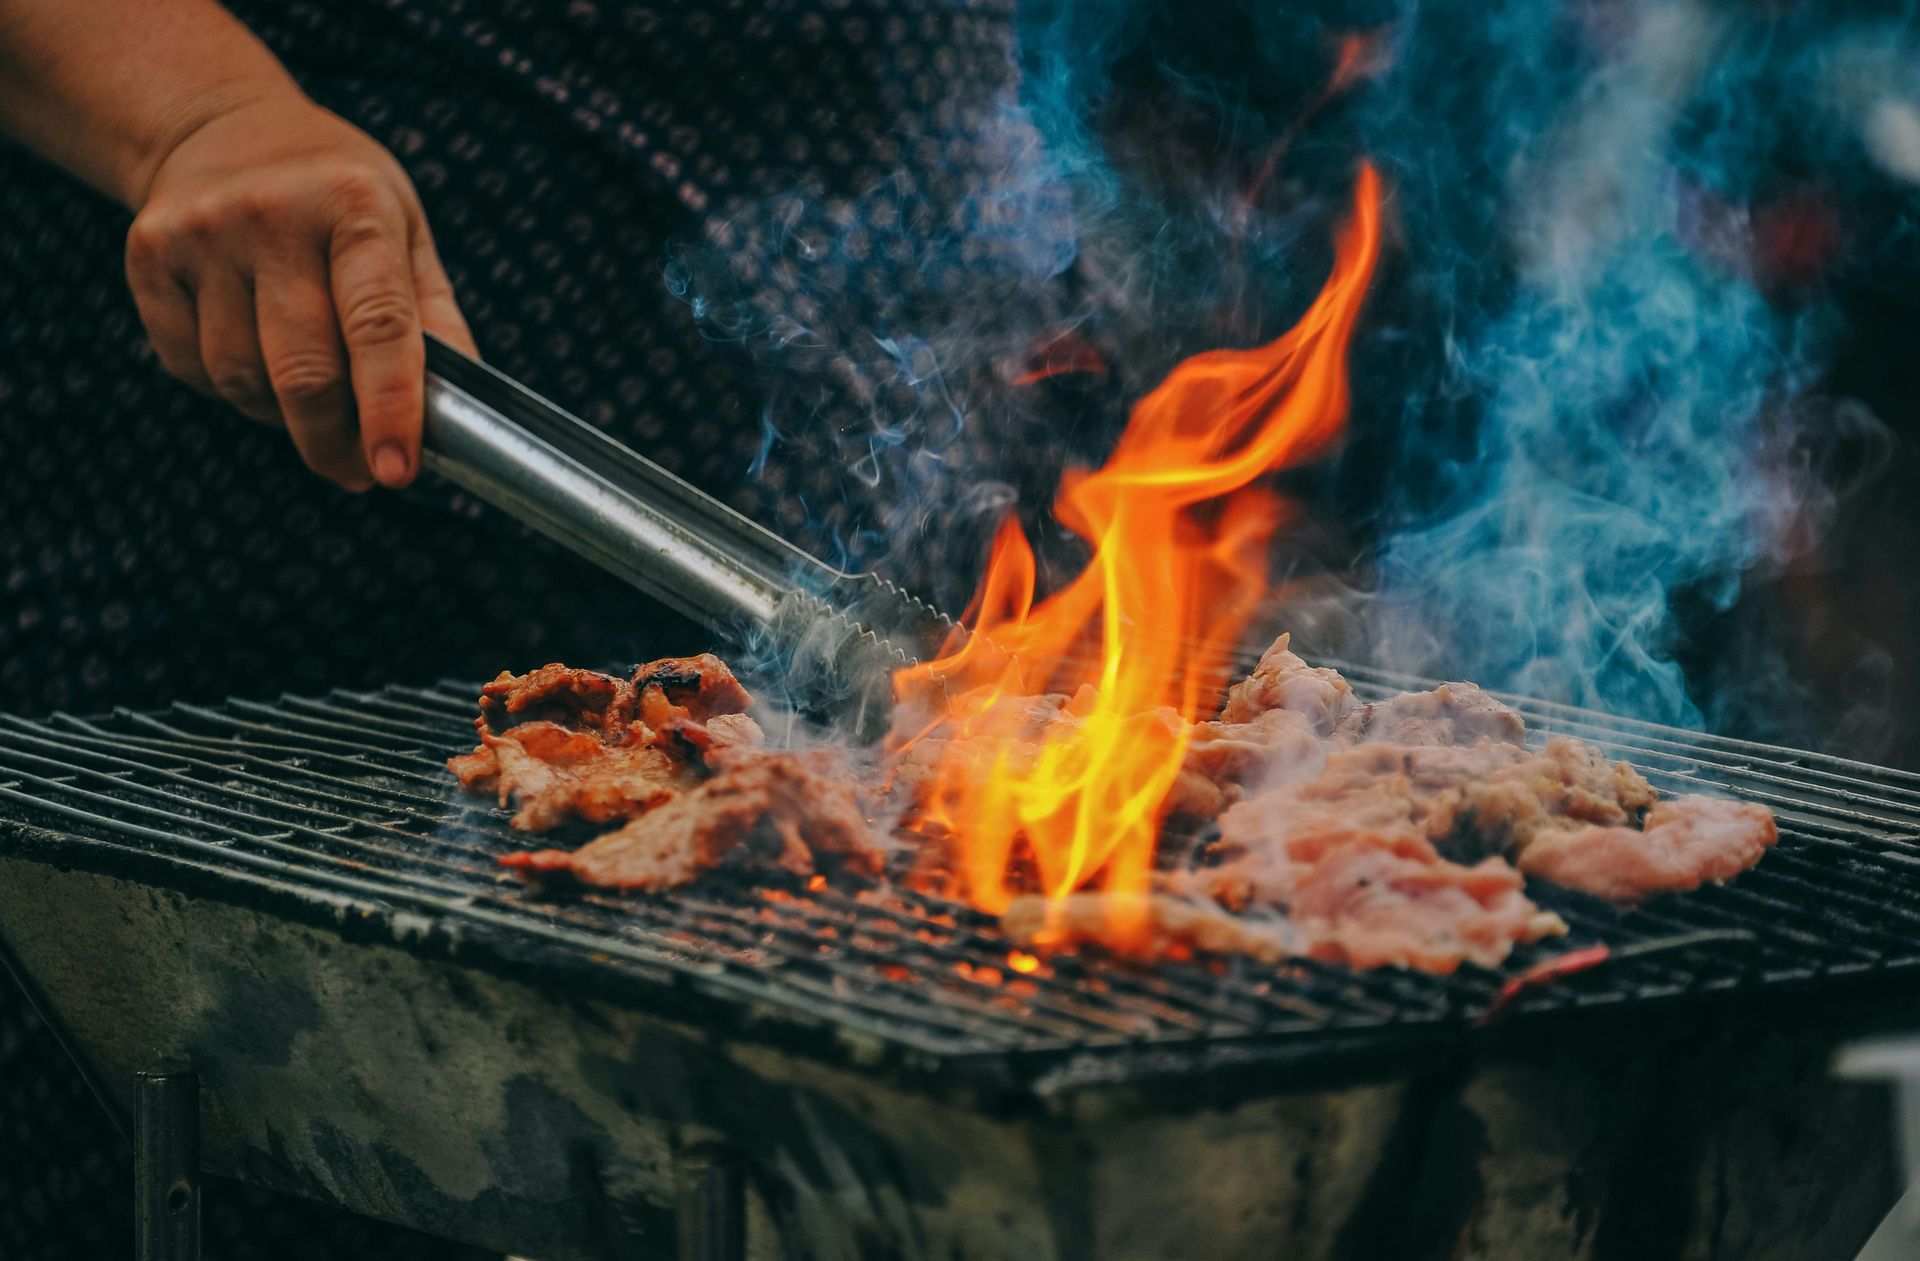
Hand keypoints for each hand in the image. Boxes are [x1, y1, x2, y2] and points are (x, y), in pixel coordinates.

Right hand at [123, 90, 475, 490]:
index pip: (378, 327)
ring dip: (282, 415)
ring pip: (243, 381)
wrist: (223, 127)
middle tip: (360, 471)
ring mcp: (201, 234)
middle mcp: (272, 215)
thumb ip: (435, 321)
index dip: (390, 410)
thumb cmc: (337, 196)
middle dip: (334, 443)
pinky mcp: (148, 257)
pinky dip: (230, 388)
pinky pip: (193, 368)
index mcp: (355, 205)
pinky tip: (253, 353)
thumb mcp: (406, 231)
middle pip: (303, 373)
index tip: (396, 472)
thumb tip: (457, 417)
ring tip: (309, 393)